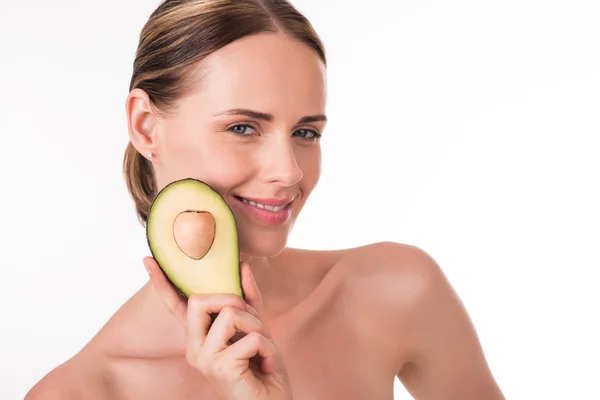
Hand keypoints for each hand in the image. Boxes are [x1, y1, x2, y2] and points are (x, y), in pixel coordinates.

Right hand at [143, 256, 293, 399]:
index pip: (177, 306)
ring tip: (262, 349)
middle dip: (233, 300)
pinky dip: (268, 347)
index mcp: (200, 337)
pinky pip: (251, 337)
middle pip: (200, 300)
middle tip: (252, 321)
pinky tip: (266, 365)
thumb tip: (242, 264)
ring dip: (257, 326)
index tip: (148, 259)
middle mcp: (195, 348)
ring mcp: (204, 359)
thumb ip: (249, 300)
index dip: (163, 283)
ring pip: (230, 314)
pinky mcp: (220, 368)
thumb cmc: (263, 368)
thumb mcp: (258, 328)